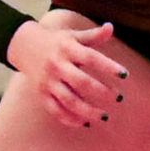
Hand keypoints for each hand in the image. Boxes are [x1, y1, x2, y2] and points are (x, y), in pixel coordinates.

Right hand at [7, 15, 130, 130]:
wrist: (24, 46)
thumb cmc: (57, 41)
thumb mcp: (73, 35)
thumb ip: (93, 35)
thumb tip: (112, 27)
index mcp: (67, 49)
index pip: (91, 58)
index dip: (108, 67)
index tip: (125, 75)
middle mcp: (57, 65)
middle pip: (81, 82)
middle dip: (101, 92)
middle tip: (118, 98)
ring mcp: (48, 82)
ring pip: (69, 100)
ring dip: (87, 111)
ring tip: (104, 116)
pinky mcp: (42, 94)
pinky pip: (56, 110)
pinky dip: (70, 119)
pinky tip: (85, 123)